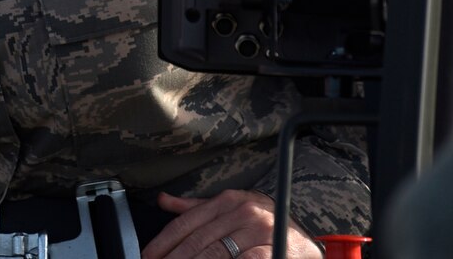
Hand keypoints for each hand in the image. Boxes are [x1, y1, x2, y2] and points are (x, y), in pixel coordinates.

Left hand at [141, 190, 320, 258]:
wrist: (305, 237)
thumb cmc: (263, 223)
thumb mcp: (232, 208)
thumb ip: (197, 208)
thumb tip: (163, 201)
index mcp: (227, 200)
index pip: (186, 223)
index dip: (164, 242)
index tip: (148, 256)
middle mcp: (242, 212)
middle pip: (198, 241)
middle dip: (174, 258)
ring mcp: (258, 231)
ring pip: (216, 253)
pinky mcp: (273, 250)